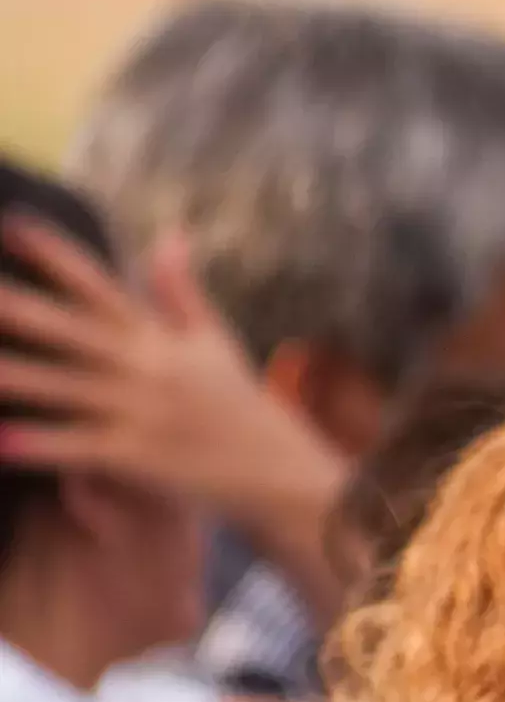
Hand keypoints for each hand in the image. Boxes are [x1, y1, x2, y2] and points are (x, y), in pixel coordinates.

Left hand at [0, 213, 352, 605]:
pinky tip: (1, 443)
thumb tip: (168, 233)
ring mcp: (139, 413)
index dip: (52, 254)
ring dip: (13, 377)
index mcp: (157, 336)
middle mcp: (144, 367)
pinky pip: (79, 448)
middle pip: (67, 329)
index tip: (11, 225)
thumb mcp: (217, 342)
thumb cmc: (243, 409)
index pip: (97, 283)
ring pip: (62, 388)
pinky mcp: (138, 459)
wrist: (281, 476)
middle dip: (16, 308)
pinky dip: (39, 446)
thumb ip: (182, 290)